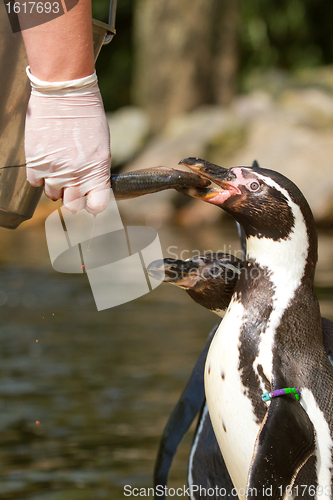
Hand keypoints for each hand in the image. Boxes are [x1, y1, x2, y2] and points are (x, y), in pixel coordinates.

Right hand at [25, 69, 110, 213]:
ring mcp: (54, 170)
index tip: (91, 200)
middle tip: (73, 186)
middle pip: (72, 206)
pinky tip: (47, 160)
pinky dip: (40, 176)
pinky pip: (36, 182)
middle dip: (74, 198)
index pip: (97, 206)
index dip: (93, 205)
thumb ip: (96, 171)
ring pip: (52, 195)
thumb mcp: (101, 146)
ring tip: (60, 166)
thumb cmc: (88, 115)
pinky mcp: (35, 162)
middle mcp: (76, 175)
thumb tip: (90, 188)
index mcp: (97, 171)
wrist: (64, 91)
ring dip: (56, 185)